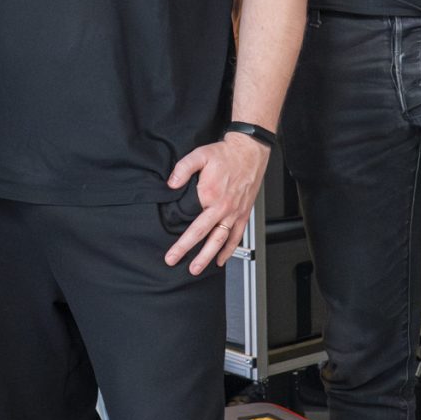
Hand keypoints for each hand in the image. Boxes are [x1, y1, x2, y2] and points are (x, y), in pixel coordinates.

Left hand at [164, 134, 267, 273]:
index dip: (181, 241)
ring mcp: (234, 213)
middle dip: (190, 253)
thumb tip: (170, 184)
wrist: (249, 151)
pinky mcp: (243, 214)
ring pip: (221, 240)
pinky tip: (221, 259)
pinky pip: (236, 236)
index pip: (192, 224)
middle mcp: (223, 208)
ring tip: (198, 268)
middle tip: (178, 264)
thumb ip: (182, 169)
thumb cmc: (225, 154)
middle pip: (205, 236)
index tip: (171, 253)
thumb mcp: (199, 155)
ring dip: (209, 256)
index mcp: (210, 196)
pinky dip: (229, 250)